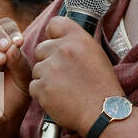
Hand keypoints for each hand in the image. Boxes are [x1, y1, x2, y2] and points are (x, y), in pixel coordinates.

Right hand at [0, 16, 31, 133]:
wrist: (3, 121)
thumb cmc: (15, 97)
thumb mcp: (24, 78)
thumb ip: (20, 62)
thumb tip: (12, 46)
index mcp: (3, 45)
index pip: (3, 24)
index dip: (10, 29)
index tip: (20, 41)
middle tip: (7, 45)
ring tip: (1, 61)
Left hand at [29, 16, 121, 134]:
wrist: (103, 113)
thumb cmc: (102, 87)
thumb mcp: (95, 55)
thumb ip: (76, 44)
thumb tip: (59, 38)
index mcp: (78, 39)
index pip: (54, 23)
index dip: (53, 35)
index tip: (56, 44)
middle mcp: (62, 50)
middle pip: (41, 49)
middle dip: (48, 61)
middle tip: (63, 75)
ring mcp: (50, 69)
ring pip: (37, 69)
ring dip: (45, 79)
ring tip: (64, 89)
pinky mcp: (42, 87)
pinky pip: (34, 86)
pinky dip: (43, 94)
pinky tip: (59, 98)